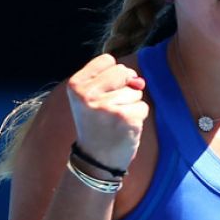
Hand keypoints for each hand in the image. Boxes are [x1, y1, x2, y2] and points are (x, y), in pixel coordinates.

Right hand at [66, 53, 148, 171]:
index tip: (104, 94)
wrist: (95, 159)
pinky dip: (138, 117)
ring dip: (131, 105)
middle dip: (125, 88)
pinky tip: (124, 129)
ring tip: (116, 121)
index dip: (113, 76)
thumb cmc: (97, 124)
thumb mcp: (91, 98)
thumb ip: (113, 81)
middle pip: (123, 72)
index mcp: (76, 85)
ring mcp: (107, 106)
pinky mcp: (125, 118)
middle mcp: (88, 94)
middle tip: (111, 110)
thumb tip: (138, 81)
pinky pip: (143, 107)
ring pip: (135, 91)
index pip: (108, 60)